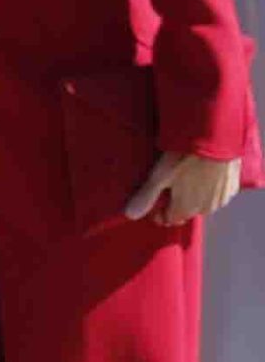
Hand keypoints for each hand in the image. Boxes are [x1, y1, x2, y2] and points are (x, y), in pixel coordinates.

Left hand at [126, 151, 242, 225]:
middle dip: (176, 202)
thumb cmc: (186, 158)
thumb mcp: (160, 176)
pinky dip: (209, 188)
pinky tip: (203, 173)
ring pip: (202, 203)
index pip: (169, 219)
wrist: (217, 142)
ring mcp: (221, 200)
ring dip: (194, 195)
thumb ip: (146, 196)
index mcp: (186, 209)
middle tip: (168, 184)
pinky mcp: (232, 188)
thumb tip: (129, 215)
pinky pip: (217, 194)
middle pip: (186, 211)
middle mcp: (205, 210)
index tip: (154, 201)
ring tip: (186, 176)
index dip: (159, 212)